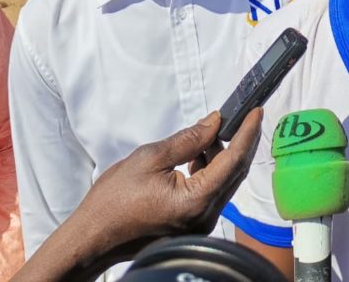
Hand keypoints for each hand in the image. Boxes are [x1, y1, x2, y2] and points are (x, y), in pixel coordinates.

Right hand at [40, 108, 261, 276]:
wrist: (92, 237)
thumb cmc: (113, 201)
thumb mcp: (150, 158)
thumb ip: (188, 139)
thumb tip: (215, 122)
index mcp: (196, 201)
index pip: (233, 161)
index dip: (247, 133)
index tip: (256, 111)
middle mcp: (205, 216)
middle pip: (235, 172)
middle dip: (239, 142)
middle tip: (241, 116)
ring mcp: (200, 223)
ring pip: (224, 182)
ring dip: (222, 156)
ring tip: (208, 134)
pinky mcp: (192, 225)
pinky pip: (212, 192)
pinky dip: (210, 170)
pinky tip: (198, 154)